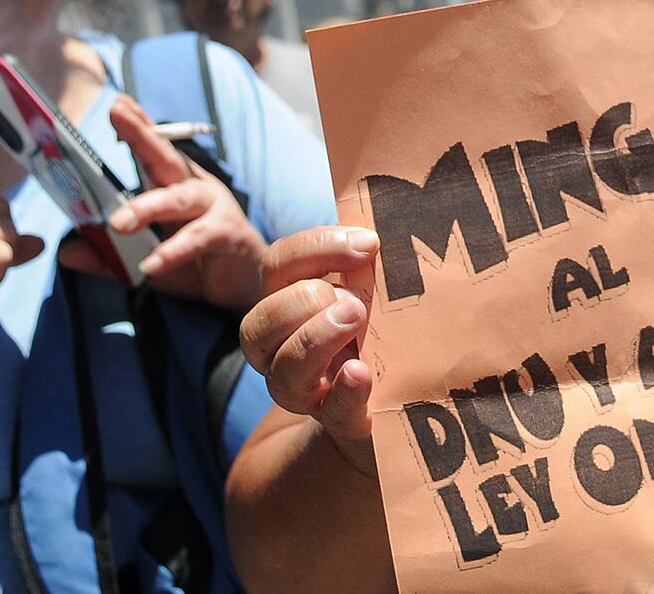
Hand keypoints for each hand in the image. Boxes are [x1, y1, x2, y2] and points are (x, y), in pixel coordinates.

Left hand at [62, 96, 267, 311]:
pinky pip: (198, 238)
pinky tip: (150, 265)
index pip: (155, 150)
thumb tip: (67, 252)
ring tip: (118, 224)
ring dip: (147, 207)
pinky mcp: (227, 233)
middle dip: (142, 135)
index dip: (138, 126)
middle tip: (118, 114)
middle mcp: (195, 187)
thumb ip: (108, 257)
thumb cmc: (196, 263)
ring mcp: (214, 207)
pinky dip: (173, 251)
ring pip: (178, 198)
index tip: (118, 103)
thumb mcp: (145, 259)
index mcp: (175, 185)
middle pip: (166, 157)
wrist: (245, 285)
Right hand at [240, 226, 380, 474]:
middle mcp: (282, 350)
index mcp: (288, 305)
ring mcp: (307, 392)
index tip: (368, 243)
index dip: (315, 248)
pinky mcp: (343, 423)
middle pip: (258, 322)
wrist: (395, 408)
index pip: (278, 265)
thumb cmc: (378, 332)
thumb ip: (368, 265)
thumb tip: (382, 230)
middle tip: (355, 300)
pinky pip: (331, 412)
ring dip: (314, 339)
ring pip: (281, 371)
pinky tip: (360, 373)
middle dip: (303, 301)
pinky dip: (343, 391)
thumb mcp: (370, 292)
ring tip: (356, 319)